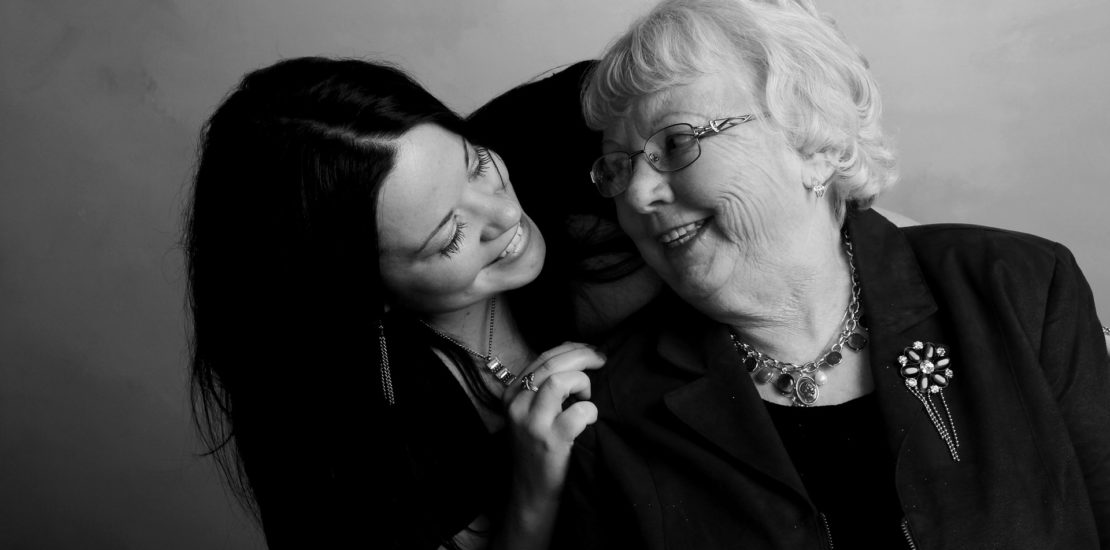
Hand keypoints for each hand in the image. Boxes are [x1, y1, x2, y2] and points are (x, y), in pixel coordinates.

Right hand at [504, 342, 603, 503]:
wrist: (531, 492)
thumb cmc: (540, 449)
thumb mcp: (532, 413)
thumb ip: (546, 387)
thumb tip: (577, 356)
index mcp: (512, 394)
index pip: (543, 358)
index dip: (572, 348)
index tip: (591, 350)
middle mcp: (517, 406)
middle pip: (552, 363)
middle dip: (583, 356)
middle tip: (601, 360)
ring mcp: (532, 423)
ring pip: (559, 380)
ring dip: (582, 382)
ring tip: (587, 396)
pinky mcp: (550, 441)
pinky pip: (577, 412)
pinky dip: (590, 410)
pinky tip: (590, 418)